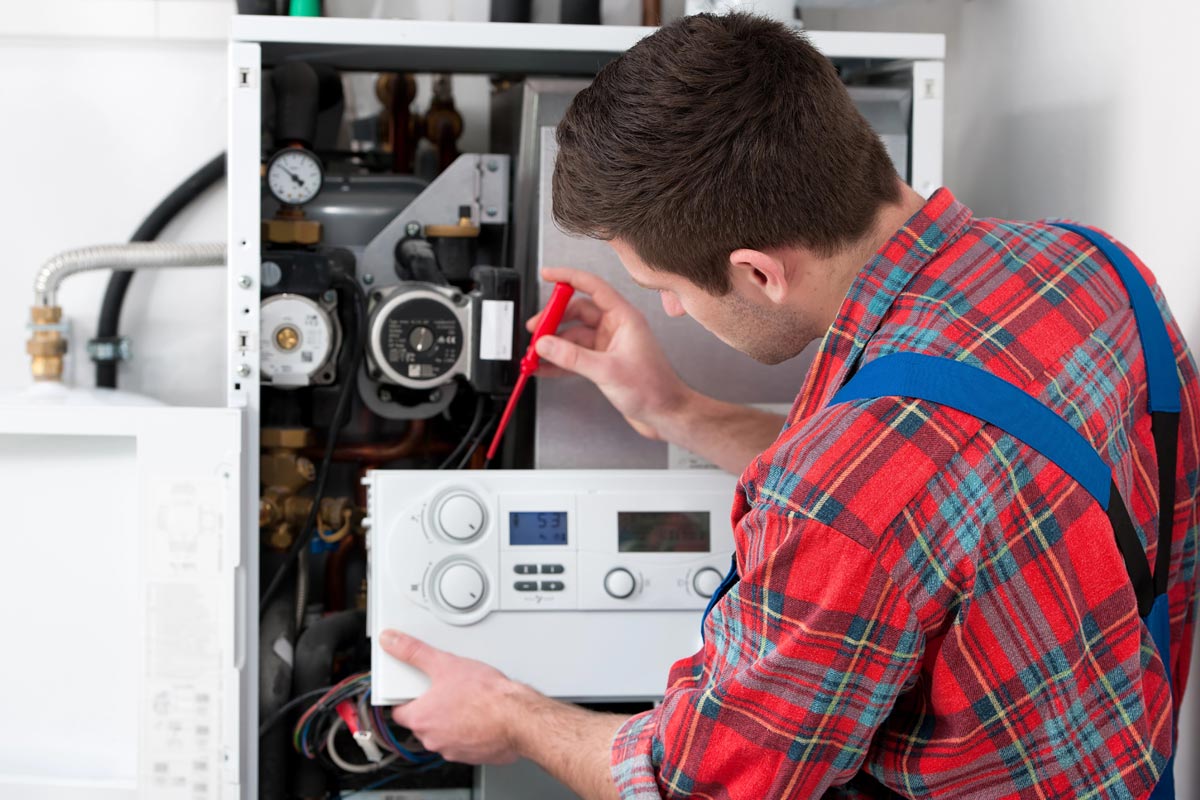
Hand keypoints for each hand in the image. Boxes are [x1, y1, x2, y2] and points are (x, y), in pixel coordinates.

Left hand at [380, 629, 530, 763]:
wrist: (517, 717)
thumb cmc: (486, 696)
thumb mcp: (445, 663)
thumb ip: (414, 652)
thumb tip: (392, 641)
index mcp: (420, 719)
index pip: (397, 711)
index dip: (405, 697)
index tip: (413, 690)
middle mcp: (432, 740)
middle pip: (421, 722)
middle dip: (431, 707)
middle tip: (446, 690)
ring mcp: (452, 750)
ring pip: (442, 734)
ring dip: (449, 720)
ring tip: (466, 701)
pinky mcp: (472, 756)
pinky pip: (462, 743)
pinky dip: (467, 731)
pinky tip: (479, 715)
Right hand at [529, 266, 692, 439]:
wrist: (665, 414)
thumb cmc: (653, 390)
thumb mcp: (608, 370)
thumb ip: (573, 357)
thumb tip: (546, 344)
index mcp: (624, 318)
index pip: (593, 287)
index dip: (568, 278)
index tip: (547, 275)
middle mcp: (616, 328)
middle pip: (577, 312)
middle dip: (554, 319)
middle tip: (536, 329)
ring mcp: (609, 345)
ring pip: (574, 335)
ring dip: (554, 344)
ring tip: (535, 353)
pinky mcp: (603, 362)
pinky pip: (575, 355)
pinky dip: (559, 361)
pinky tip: (544, 367)